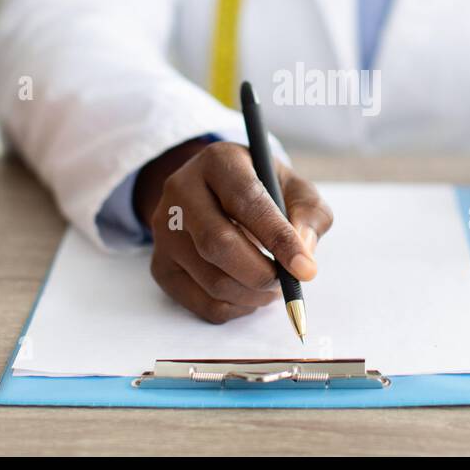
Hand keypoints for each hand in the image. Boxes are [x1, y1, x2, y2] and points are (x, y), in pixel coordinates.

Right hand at [133, 139, 332, 322]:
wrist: (216, 194)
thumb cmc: (264, 191)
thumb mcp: (293, 188)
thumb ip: (308, 215)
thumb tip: (303, 255)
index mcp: (218, 161)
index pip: (246, 201)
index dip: (278, 238)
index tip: (305, 269)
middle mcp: (181, 190)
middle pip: (218, 244)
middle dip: (261, 273)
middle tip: (286, 282)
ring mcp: (164, 231)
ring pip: (211, 280)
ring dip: (253, 294)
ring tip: (272, 285)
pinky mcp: (160, 265)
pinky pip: (202, 303)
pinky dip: (235, 308)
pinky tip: (249, 293)